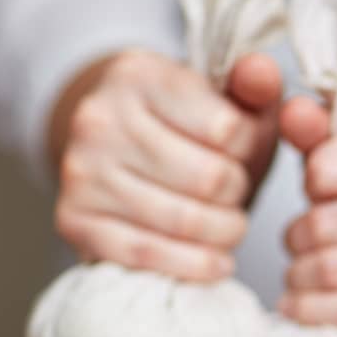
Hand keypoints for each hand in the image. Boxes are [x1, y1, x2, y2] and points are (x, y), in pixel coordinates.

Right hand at [49, 49, 281, 282]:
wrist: (116, 151)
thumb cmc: (188, 129)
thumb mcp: (226, 99)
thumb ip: (254, 85)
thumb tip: (263, 70)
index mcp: (139, 75)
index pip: (229, 130)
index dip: (250, 152)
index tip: (241, 156)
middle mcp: (99, 118)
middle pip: (210, 180)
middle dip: (237, 196)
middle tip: (234, 197)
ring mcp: (80, 171)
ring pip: (185, 222)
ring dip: (224, 234)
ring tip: (228, 227)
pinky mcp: (73, 220)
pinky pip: (149, 254)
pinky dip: (194, 266)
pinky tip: (216, 261)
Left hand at [277, 97, 336, 336]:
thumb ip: (319, 133)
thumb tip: (294, 112)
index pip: (329, 167)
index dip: (310, 186)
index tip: (317, 195)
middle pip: (329, 223)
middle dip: (297, 238)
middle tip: (298, 245)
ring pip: (336, 270)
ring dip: (300, 277)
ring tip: (300, 275)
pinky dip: (317, 313)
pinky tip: (306, 305)